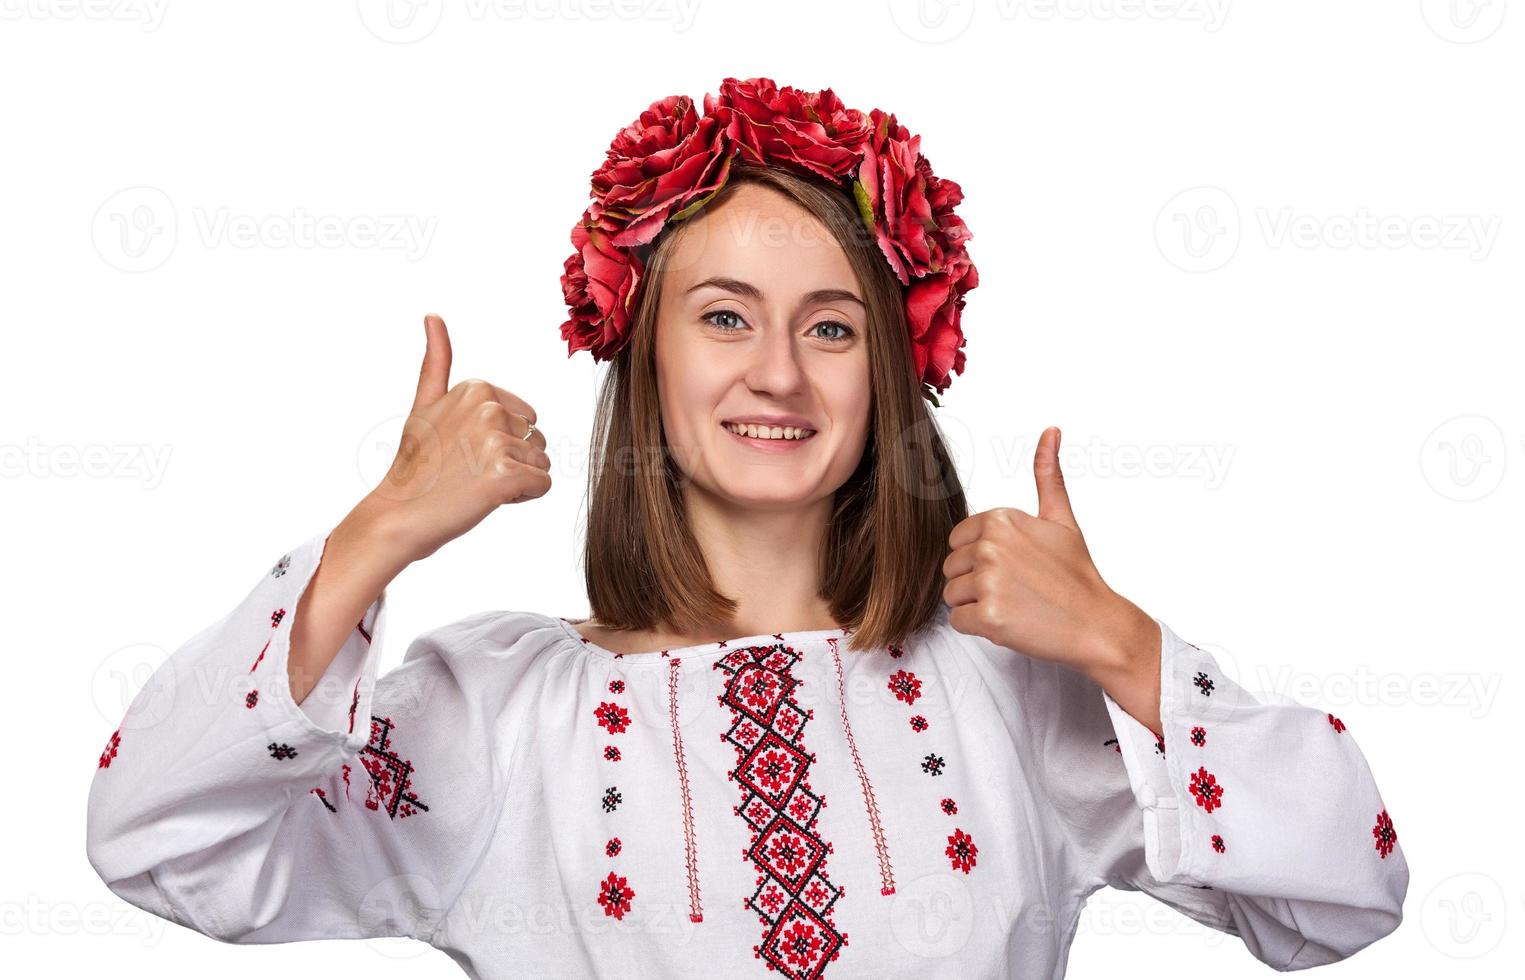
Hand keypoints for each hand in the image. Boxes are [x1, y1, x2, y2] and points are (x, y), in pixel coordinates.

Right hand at [360, 314, 551, 563]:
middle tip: (468, 471)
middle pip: (537, 440)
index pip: (527, 419)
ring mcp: (496, 441)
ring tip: (475, 485)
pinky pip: (543, 485)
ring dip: (517, 480)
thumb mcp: (424, 405)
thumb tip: (433, 315)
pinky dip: (522, 497)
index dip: (502, 442)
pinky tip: (487, 498)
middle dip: (512, 460)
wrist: (399, 515)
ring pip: (541, 463)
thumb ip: (436, 361)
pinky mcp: (505, 475)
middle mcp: (489, 408)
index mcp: (476, 388)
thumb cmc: (416, 465)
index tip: (464, 451)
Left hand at [942, 427, 1158, 680]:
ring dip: (976, 605)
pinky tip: (1010, 622)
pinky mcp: (988, 616)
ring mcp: (988, 581)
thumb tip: (1051, 430)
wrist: (1097, 624)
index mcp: (1000, 519)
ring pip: (951, 595)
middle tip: (1016, 589)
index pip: (958, 541)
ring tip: (1014, 605)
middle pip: (951, 568)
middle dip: (976, 583)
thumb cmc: (1076, 575)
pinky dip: (980, 627)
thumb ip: (1047, 476)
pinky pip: (958, 622)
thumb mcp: (1061, 519)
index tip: (1013, 567)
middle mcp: (990, 546)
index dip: (981, 559)